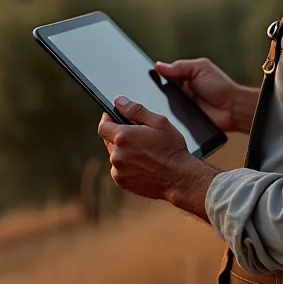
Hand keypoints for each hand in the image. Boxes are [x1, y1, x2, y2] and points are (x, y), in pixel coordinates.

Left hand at [98, 96, 217, 218]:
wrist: (179, 178)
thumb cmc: (172, 150)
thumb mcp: (159, 122)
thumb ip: (135, 110)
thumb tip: (119, 102)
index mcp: (123, 137)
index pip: (103, 126)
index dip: (107, 120)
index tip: (113, 118)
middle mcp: (117, 154)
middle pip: (109, 141)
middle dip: (119, 136)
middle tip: (138, 138)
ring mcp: (118, 170)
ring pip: (114, 156)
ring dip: (123, 152)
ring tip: (143, 153)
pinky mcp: (122, 182)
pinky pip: (118, 169)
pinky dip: (126, 166)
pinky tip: (142, 165)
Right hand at [155, 58, 256, 133]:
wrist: (232, 109)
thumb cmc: (221, 87)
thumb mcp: (200, 68)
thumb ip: (180, 66)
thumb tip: (158, 65)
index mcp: (184, 77)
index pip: (164, 75)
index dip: (157, 76)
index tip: (149, 75)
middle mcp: (181, 92)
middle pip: (161, 91)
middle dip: (158, 90)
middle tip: (157, 89)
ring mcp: (181, 106)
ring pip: (164, 105)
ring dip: (163, 103)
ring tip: (166, 101)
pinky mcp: (183, 120)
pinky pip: (171, 118)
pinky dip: (170, 116)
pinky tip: (171, 112)